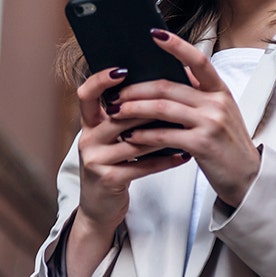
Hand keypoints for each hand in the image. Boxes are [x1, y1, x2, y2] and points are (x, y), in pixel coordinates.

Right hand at [68, 66, 190, 276]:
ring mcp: (96, 160)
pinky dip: (166, 160)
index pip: (87, 93)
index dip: (101, 79)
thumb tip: (159, 85)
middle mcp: (88, 138)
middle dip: (149, 106)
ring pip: (135, 140)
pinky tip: (184, 155)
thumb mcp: (113, 139)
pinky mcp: (108, 180)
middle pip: (120, 115)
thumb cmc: (114, 165)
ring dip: (164, 133)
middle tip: (177, 97)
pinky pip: (142, 165)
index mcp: (89, 123)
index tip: (123, 68)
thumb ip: (127, 115)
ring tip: (189, 126)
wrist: (101, 208)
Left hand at [107, 29, 261, 207]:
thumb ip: (197, 95)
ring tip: (116, 112)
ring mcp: (210, 122)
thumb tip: (164, 79)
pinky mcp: (202, 144)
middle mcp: (216, 102)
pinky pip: (164, 134)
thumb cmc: (227, 144)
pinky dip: (144, 135)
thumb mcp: (219, 113)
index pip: (198, 60)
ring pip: (162, 108)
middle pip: (168, 87)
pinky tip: (130, 136)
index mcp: (220, 90)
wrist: (247, 176)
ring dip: (134, 109)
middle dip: (137, 89)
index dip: (176, 46)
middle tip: (116, 93)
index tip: (155, 34)